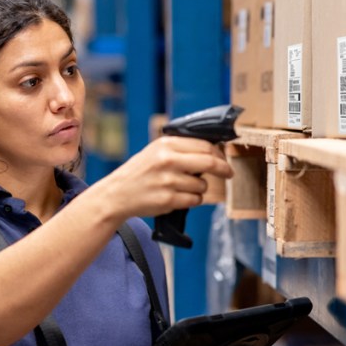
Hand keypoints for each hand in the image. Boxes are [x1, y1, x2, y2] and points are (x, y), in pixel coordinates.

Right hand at [94, 136, 232, 219]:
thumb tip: (213, 150)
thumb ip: (180, 148)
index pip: (204, 146)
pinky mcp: (168, 199)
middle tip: (229, 173)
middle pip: (209, 163)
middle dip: (224, 169)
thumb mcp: (155, 152)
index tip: (223, 159)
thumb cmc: (140, 172)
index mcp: (166, 145)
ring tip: (184, 187)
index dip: (219, 154)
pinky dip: (192, 200)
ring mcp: (168, 181)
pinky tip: (179, 197)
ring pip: (203, 185)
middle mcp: (167, 161)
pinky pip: (195, 200)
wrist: (117, 194)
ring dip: (200, 188)